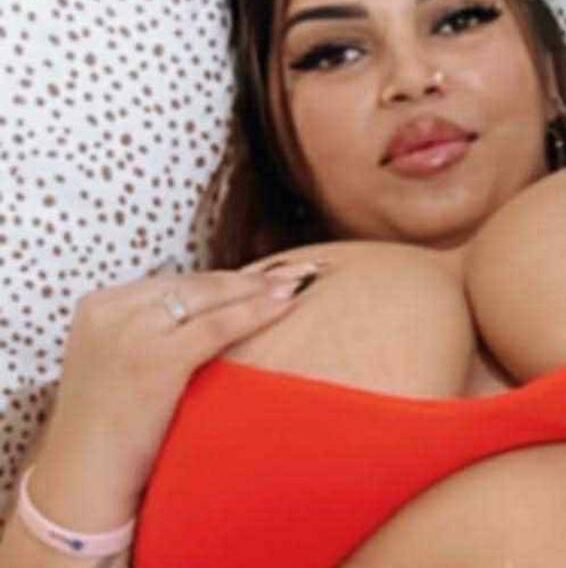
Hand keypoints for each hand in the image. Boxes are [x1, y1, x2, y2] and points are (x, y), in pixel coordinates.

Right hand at [34, 256, 320, 516]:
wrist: (82, 481)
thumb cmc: (108, 426)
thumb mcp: (117, 358)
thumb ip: (151, 328)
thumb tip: (218, 305)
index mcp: (101, 305)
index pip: (175, 282)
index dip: (224, 279)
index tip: (263, 272)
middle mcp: (114, 310)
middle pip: (194, 285)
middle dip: (246, 278)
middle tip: (292, 271)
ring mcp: (131, 331)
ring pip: (210, 298)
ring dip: (257, 289)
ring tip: (296, 283)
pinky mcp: (154, 359)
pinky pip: (217, 326)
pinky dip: (255, 312)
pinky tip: (284, 304)